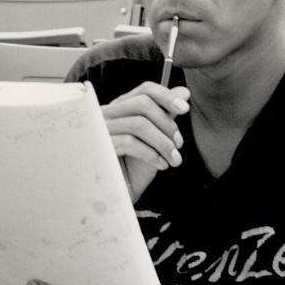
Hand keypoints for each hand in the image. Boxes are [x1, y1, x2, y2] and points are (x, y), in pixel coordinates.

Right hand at [101, 81, 189, 201]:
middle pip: (142, 103)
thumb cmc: (135, 167)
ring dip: (163, 142)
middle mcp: (107, 114)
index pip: (145, 90)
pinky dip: (151, 154)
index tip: (185, 109)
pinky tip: (161, 165)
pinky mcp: (99, 147)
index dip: (167, 96)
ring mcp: (100, 130)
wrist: (118, 195)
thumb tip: (183, 93)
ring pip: (138, 124)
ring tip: (175, 159)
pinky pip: (130, 143)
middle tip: (179, 144)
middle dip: (167, 123)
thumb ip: (166, 115)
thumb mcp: (155, 139)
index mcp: (122, 109)